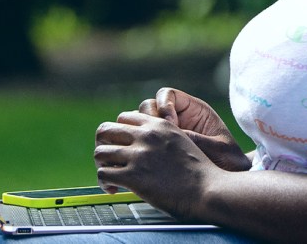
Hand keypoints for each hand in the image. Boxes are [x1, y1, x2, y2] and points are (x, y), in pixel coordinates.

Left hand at [94, 111, 214, 219]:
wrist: (206, 189)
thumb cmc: (198, 171)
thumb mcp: (183, 140)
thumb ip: (161, 137)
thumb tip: (144, 144)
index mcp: (159, 125)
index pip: (124, 117)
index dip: (119, 132)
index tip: (122, 146)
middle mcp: (146, 135)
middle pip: (105, 130)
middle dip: (104, 145)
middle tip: (110, 159)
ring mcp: (139, 155)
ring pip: (100, 152)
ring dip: (102, 165)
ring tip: (111, 176)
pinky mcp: (133, 175)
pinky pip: (103, 173)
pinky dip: (104, 182)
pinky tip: (114, 188)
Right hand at [137, 88, 251, 171]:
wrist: (225, 182)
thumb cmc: (227, 161)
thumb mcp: (217, 148)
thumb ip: (197, 139)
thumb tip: (177, 133)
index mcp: (193, 111)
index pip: (168, 95)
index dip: (164, 104)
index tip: (169, 122)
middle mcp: (176, 119)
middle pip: (149, 107)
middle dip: (148, 119)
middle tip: (155, 137)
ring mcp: (164, 134)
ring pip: (139, 124)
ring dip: (140, 135)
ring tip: (149, 150)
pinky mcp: (156, 151)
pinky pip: (139, 143)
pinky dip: (137, 149)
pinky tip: (145, 162)